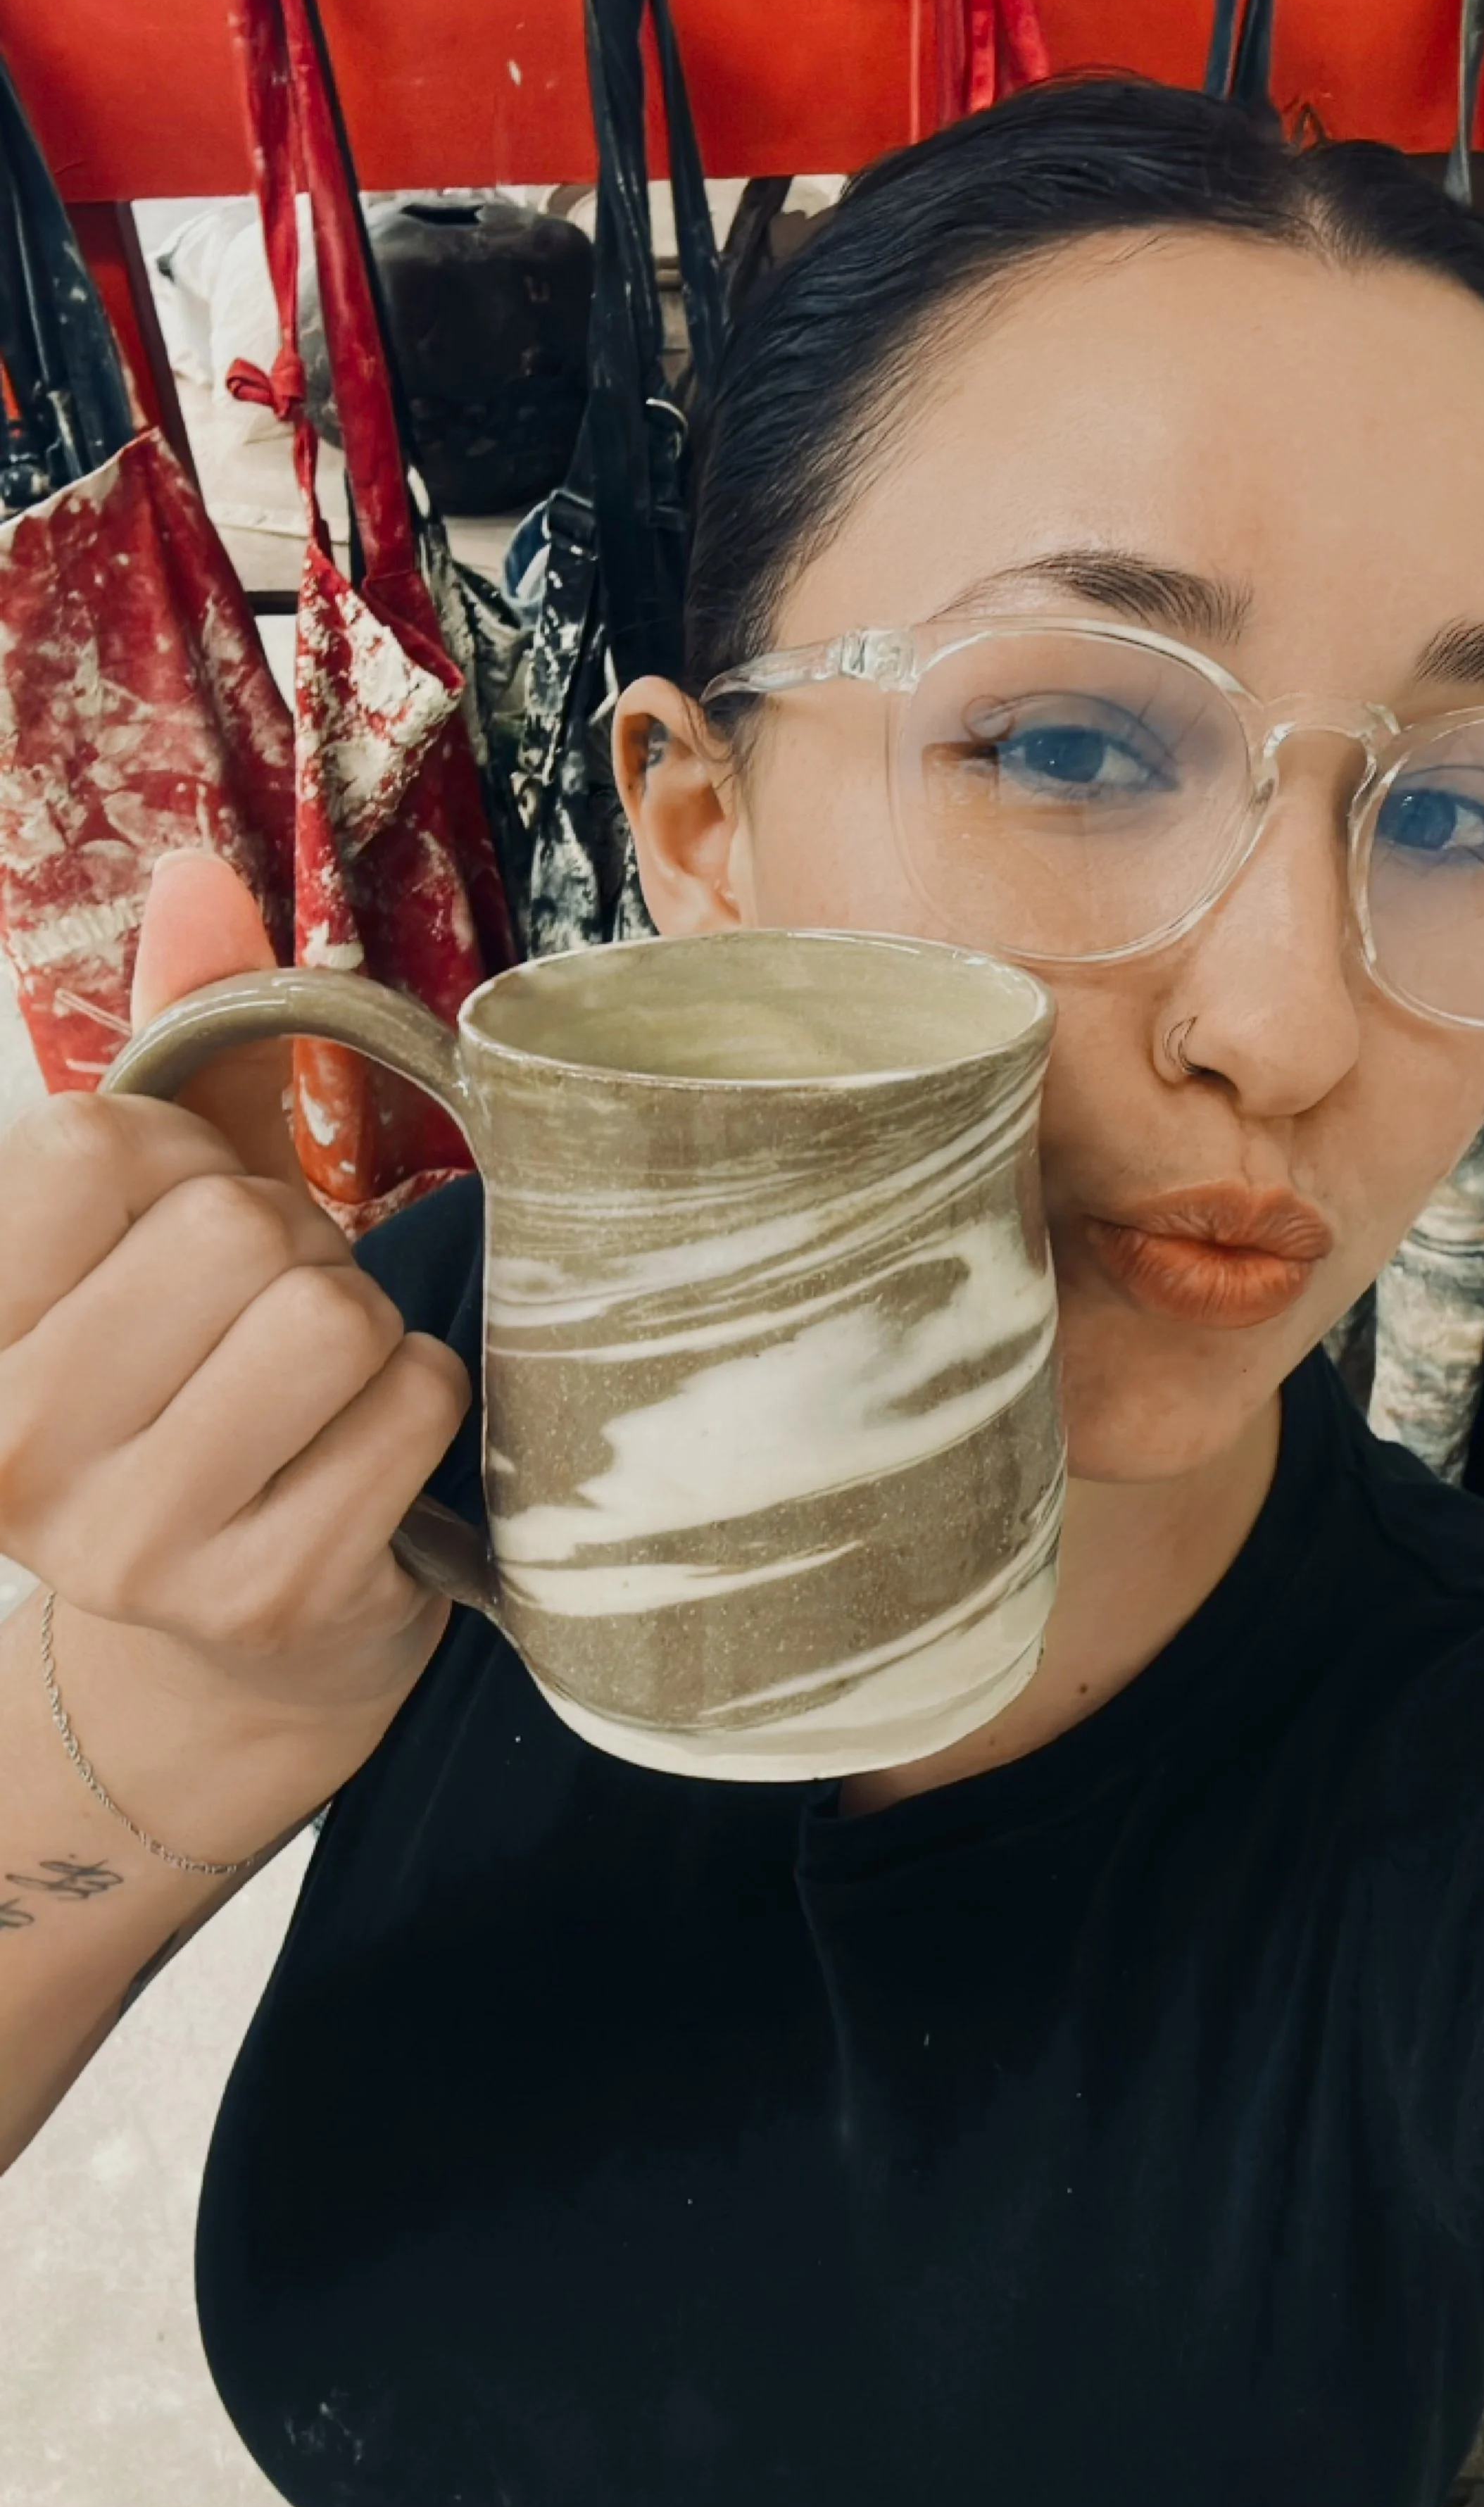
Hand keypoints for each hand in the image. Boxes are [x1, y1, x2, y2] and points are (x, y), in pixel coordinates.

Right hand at [0, 856, 468, 1828]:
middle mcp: (9, 1450)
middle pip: (233, 1230)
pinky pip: (414, 1404)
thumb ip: (178, 1035)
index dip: (179, 1157)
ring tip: (312, 1381)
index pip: (95, 1149)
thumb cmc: (194, 1376)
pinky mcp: (267, 1595)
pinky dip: (420, 1404)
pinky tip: (359, 1452)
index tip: (174, 1226)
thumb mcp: (155, 1208)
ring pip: (331, 1316)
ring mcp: (133, 1542)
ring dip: (361, 1323)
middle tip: (264, 1317)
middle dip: (290, 1245)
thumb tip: (198, 878)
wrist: (237, 1629)